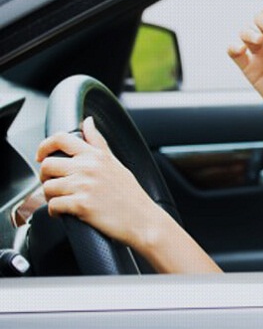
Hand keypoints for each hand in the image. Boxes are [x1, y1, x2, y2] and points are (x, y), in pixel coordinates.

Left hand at [36, 117, 163, 248]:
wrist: (142, 219)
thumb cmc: (130, 194)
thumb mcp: (115, 162)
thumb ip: (98, 142)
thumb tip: (88, 122)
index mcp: (96, 155)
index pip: (61, 139)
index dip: (44, 146)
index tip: (41, 156)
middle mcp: (88, 167)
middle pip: (47, 165)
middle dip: (46, 177)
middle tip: (55, 184)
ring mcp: (84, 186)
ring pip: (47, 187)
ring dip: (50, 196)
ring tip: (63, 200)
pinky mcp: (81, 205)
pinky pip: (52, 206)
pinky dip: (55, 211)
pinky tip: (65, 212)